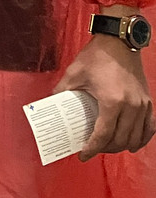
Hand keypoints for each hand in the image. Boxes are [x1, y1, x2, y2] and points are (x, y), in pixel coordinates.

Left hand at [53, 34, 155, 159]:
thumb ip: (61, 91)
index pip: (103, 135)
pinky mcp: (149, 102)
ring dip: (122, 146)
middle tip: (92, 149)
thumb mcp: (73, 74)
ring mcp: (143, 105)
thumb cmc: (96, 56)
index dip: (92, 148)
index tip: (83, 155)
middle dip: (105, 149)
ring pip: (136, 137)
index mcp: (113, 102)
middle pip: (120, 140)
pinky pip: (150, 128)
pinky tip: (133, 143)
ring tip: (107, 147)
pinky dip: (141, 139)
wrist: (119, 42)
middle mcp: (132, 107)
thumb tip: (51, 105)